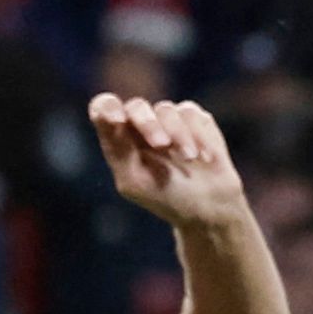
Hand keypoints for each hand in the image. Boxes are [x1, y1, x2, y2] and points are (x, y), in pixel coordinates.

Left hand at [90, 94, 249, 230]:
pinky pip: (189, 113)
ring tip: (190, 159)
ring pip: (166, 109)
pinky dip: (198, 135)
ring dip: (179, 134)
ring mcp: (167, 119)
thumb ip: (117, 150)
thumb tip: (103, 116)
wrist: (209, 207)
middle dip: (148, 124)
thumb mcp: (135, 181)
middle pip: (136, 106)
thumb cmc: (167, 198)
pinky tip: (205, 157)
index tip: (117, 119)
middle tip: (162, 144)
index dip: (107, 107)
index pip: (103, 109)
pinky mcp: (192, 117)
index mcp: (120, 139)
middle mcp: (141, 124)